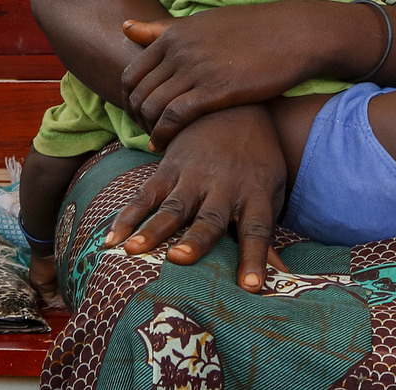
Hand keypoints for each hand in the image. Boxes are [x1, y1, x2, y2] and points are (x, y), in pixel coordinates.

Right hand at [103, 105, 290, 291]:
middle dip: (196, 239)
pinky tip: (112, 238)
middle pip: (211, 217)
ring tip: (134, 250)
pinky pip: (146, 194)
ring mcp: (195, 175)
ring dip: (154, 228)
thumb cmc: (256, 161)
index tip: (253, 286)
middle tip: (180, 259)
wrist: (236, 108)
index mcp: (256, 195)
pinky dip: (128, 215)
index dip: (255, 257)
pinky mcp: (170, 167)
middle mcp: (225, 186)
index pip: (258, 231)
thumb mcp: (270, 191)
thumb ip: (266, 235)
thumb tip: (284, 277)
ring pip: (174, 206)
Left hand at [123, 0, 352, 146]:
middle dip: (137, 119)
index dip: (131, 100)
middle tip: (149, 133)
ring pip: (152, 107)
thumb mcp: (203, 23)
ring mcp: (196, 70)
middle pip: (138, 94)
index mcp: (174, 34)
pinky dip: (164, 134)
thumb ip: (162, 29)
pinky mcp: (216, 90)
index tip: (143, 114)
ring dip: (150, 129)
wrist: (295, 34)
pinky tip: (168, 144)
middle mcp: (180, 51)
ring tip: (160, 140)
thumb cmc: (253, 29)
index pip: (132, 74)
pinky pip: (174, 117)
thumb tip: (124, 26)